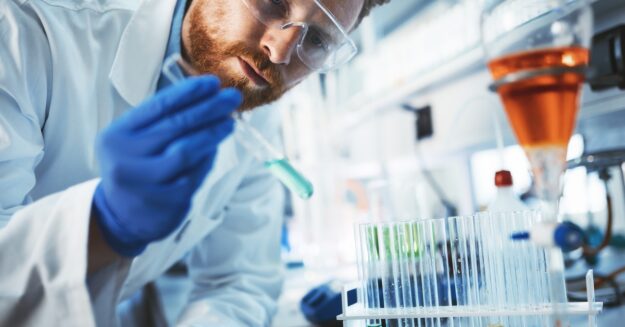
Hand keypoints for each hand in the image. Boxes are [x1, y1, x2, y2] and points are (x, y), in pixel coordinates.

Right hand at [93, 76, 241, 256]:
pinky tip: (215, 149)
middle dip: (208, 109)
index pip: (158, 107)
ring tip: (229, 122)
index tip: (212, 83)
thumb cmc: (135, 167)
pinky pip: (194, 174)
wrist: (121, 216)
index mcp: (116, 136)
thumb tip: (206, 98)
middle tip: (231, 98)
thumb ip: (161, 121)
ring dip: (212, 133)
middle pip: (175, 126)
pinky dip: (207, 159)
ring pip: (187, 150)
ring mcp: (146, 182)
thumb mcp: (133, 141)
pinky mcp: (165, 201)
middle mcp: (126, 158)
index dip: (188, 93)